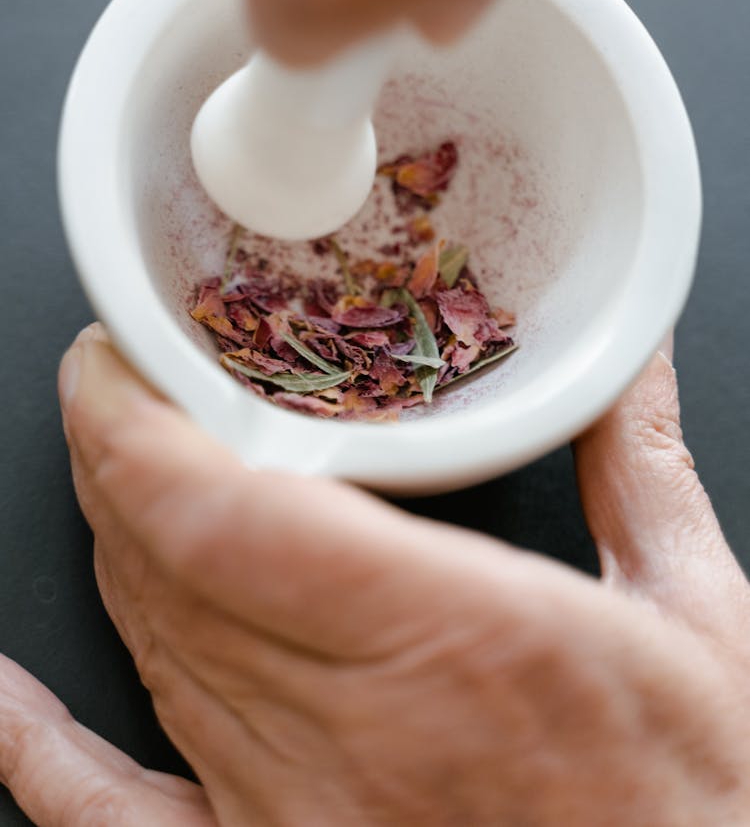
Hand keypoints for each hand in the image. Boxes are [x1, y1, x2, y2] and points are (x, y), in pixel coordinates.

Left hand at [2, 325, 748, 824]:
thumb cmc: (698, 805)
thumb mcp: (696, 620)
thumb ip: (637, 466)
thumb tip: (633, 359)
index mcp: (459, 636)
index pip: (226, 512)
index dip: (135, 425)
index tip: (117, 358)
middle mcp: (355, 725)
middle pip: (164, 560)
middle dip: (113, 450)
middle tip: (115, 376)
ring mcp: (296, 811)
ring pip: (146, 644)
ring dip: (108, 537)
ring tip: (108, 459)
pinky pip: (111, 817)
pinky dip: (32, 747)